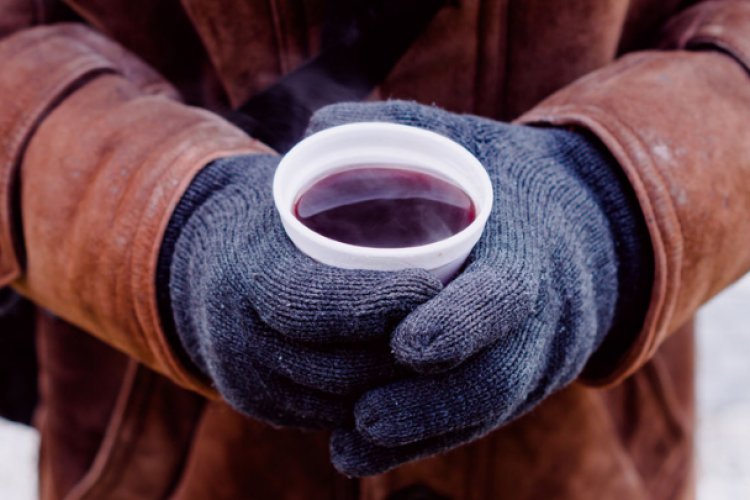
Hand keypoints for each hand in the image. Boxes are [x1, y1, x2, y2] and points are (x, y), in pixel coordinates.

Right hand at [166, 152, 441, 428]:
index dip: (378, 302)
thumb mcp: (288, 185)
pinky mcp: (259, 406)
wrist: (203, 264)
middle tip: (458, 330)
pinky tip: (409, 379)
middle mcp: (236, 340)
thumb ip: (339, 170)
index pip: (312, 303)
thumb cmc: (265, 216)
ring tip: (445, 357)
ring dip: (396, 386)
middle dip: (402, 356)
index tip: (433, 286)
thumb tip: (411, 140)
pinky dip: (373, 401)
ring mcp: (246, 382)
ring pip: (341, 401)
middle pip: (337, 366)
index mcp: (242, 276)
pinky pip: (329, 415)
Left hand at [306, 101, 644, 474]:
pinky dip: (430, 441)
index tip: (407, 346)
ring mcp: (542, 356)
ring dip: (423, 435)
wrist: (583, 225)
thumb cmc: (509, 180)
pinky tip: (368, 455)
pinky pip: (483, 422)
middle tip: (364, 415)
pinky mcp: (528, 381)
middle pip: (498, 376)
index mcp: (533, 251)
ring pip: (488, 411)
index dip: (463, 325)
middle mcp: (547, 315)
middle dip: (433, 404)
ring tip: (352, 446)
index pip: (508, 298)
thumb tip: (316, 129)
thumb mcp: (468, 140)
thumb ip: (398, 127)